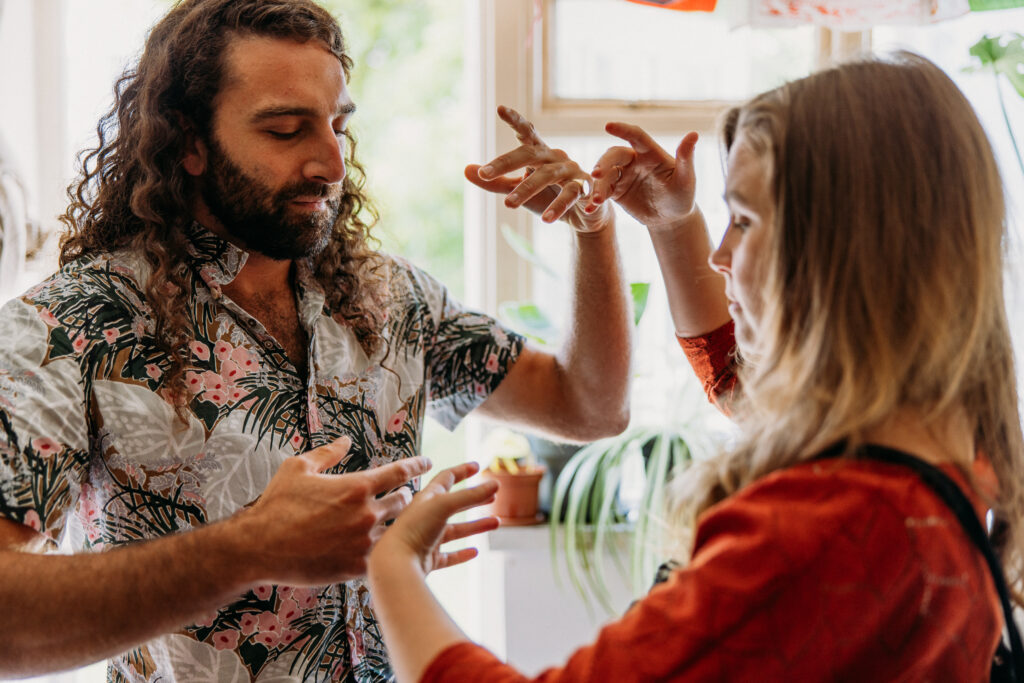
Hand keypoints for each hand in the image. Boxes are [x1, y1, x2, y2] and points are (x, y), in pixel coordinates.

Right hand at [235, 436, 431, 585]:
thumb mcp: (298, 468)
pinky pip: (381, 556)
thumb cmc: (277, 505)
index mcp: (356, 486)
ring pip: (394, 531)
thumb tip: (344, 440)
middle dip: (403, 498)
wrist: (259, 547)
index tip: (427, 462)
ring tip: (390, 524)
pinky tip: (380, 549)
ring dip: (394, 525)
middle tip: (401, 497)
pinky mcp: (356, 567)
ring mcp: (363, 542)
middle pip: (402, 502)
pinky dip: (381, 550)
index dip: (416, 465)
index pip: (398, 472)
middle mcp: (366, 513)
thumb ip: (327, 453)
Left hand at [370, 462, 499, 575]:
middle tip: (492, 496)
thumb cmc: (414, 528)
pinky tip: (474, 552)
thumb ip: (470, 495)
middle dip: (474, 499)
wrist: (395, 563)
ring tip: (496, 523)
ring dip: (475, 526)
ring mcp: (427, 539)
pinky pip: (448, 556)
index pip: (446, 478)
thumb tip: (495, 484)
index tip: (477, 466)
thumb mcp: (445, 505)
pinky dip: (461, 554)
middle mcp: (426, 517)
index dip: (462, 471)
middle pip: (454, 504)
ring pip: (456, 530)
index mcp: (426, 499)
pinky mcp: (428, 559)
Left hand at [466, 105, 612, 232]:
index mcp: (540, 153)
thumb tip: (466, 169)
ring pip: (547, 176)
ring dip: (527, 190)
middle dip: (506, 163)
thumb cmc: (547, 196)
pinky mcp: (585, 189)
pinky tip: (545, 219)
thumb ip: (495, 181)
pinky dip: (558, 207)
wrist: (582, 215)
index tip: (500, 109)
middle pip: (529, 154)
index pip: (527, 132)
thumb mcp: (518, 188)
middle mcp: (555, 157)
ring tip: (508, 204)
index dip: (516, 119)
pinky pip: (571, 195)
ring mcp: (572, 171)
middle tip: (484, 175)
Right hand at [586, 123, 699, 232]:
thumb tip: (694, 134)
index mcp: (650, 153)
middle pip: (614, 155)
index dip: (623, 130)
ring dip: (597, 185)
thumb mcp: (686, 179)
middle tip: (597, 175)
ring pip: (605, 174)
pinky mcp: (616, 191)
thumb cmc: (683, 195)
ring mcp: (623, 175)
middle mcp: (634, 161)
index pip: (636, 136)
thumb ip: (686, 158)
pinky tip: (589, 209)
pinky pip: (602, 191)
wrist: (671, 218)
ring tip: (596, 201)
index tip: (609, 126)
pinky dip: (594, 199)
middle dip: (604, 163)